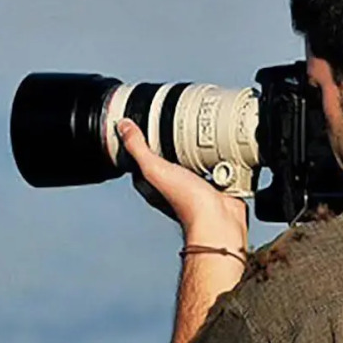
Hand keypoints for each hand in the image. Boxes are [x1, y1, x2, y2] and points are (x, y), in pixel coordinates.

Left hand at [115, 118, 249, 248]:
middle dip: (172, 141)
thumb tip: (122, 126)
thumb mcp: (155, 168)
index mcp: (150, 183)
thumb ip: (137, 147)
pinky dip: (215, 156)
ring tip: (200, 133)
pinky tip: (218, 148)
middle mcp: (169, 185)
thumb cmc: (187, 201)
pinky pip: (212, 165)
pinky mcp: (212, 185)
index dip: (140, 140)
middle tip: (177, 123)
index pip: (139, 157)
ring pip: (190, 160)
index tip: (142, 122)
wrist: (220, 219)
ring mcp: (192, 186)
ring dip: (196, 148)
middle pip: (167, 156)